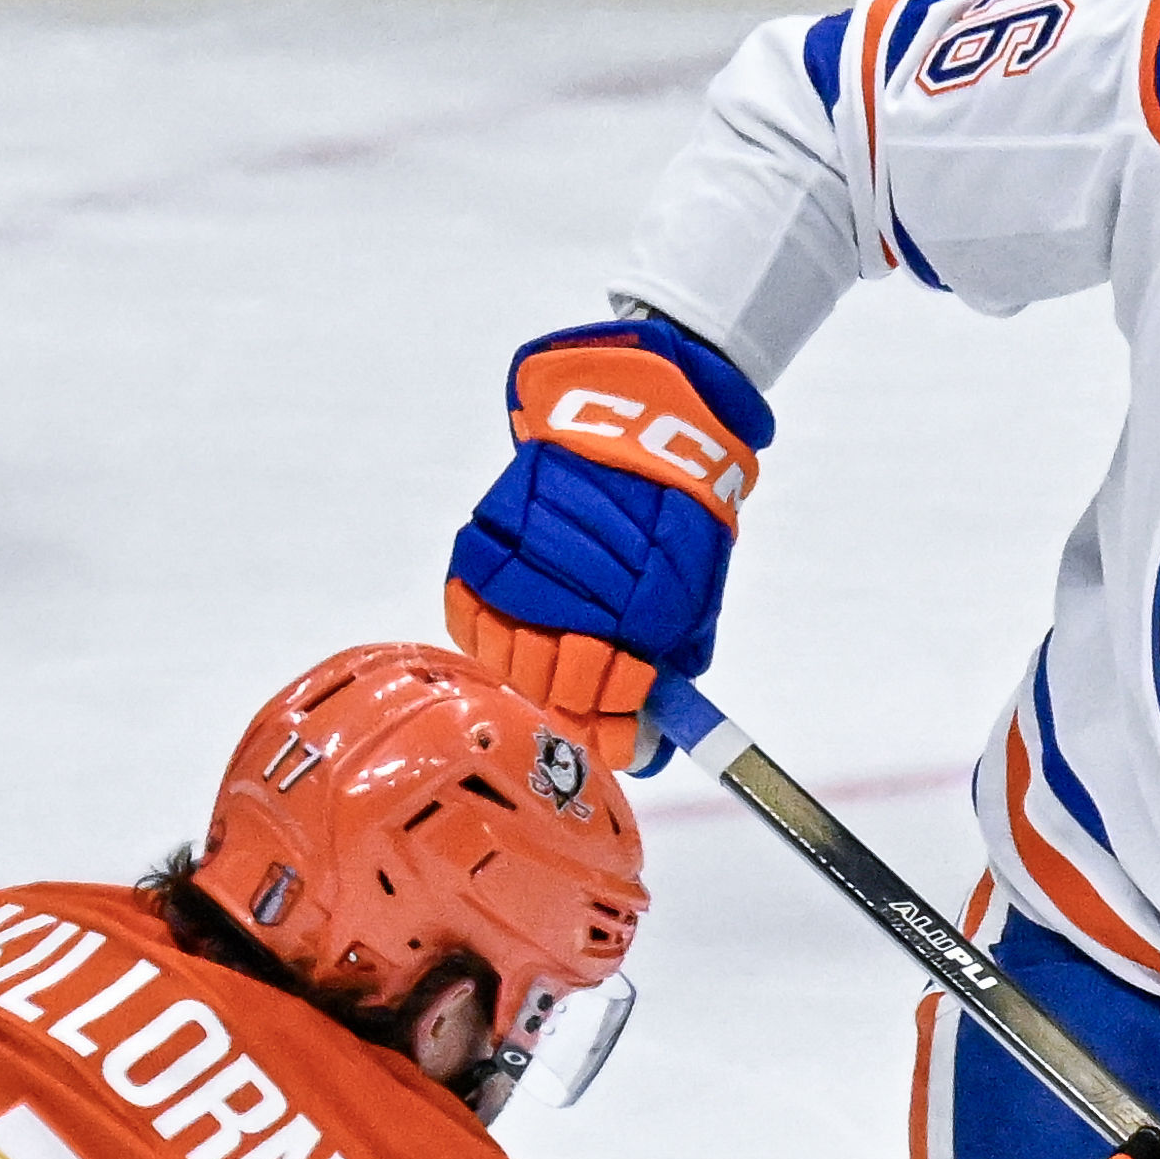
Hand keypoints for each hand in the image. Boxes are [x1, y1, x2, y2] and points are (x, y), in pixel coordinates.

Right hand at [444, 316, 771, 770]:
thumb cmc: (672, 513)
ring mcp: (531, 566)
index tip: (621, 732)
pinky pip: (466, 607)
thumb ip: (670, 667)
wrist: (638, 416)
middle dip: (571, 701)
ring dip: (525, 668)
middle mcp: (586, 595)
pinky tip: (504, 625)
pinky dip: (480, 627)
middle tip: (581, 687)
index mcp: (649, 615)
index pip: (618, 710)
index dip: (616, 736)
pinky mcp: (488, 535)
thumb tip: (647, 742)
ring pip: (508, 658)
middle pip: (556, 691)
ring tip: (545, 650)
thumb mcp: (693, 593)